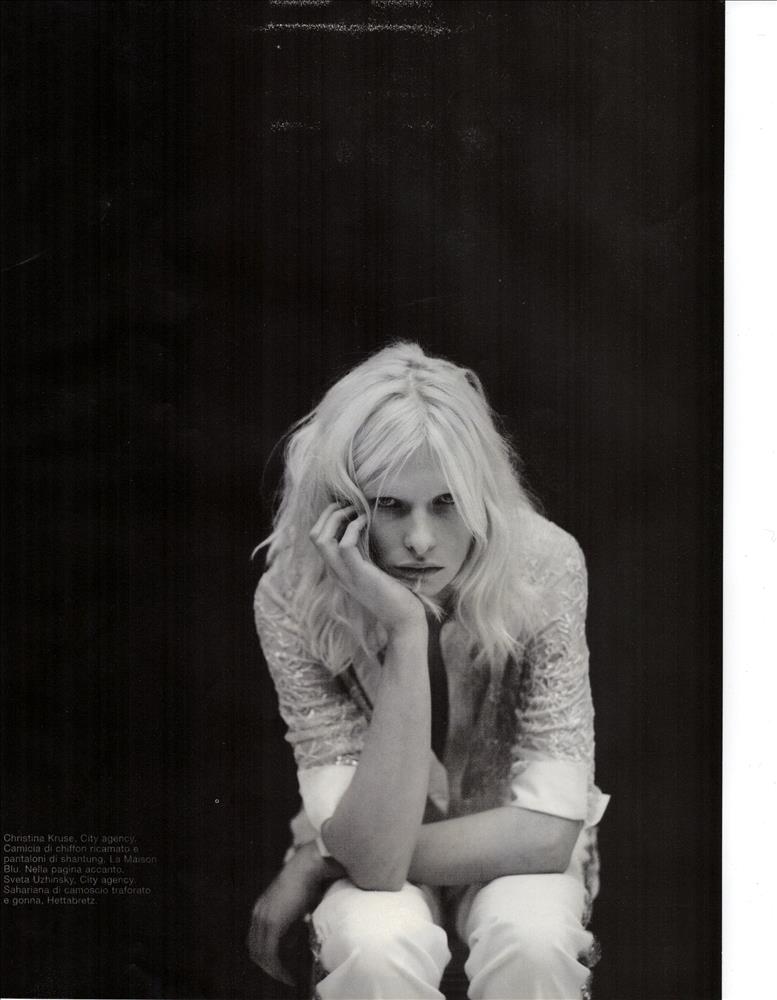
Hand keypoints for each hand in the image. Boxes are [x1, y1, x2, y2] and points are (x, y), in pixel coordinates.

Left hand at [246, 842, 333, 986]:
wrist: (307, 867)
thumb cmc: (307, 880)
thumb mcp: (296, 904)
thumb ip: (291, 922)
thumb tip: (292, 941)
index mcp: (261, 908)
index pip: (256, 939)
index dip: (265, 954)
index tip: (279, 964)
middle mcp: (259, 914)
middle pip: (255, 949)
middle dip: (268, 966)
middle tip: (283, 976)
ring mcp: (264, 919)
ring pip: (262, 955)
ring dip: (274, 971)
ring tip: (287, 979)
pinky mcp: (274, 925)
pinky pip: (271, 955)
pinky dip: (278, 969)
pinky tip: (288, 976)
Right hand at [309, 502, 426, 633]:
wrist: (403, 619)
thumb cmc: (394, 594)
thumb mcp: (373, 570)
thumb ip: (364, 554)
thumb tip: (366, 528)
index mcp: (337, 570)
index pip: (317, 539)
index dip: (327, 519)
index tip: (346, 507)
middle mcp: (336, 572)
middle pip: (315, 536)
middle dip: (328, 514)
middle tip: (348, 504)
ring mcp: (345, 575)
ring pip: (322, 540)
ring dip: (337, 518)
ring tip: (354, 509)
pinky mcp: (359, 575)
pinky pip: (345, 546)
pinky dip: (353, 528)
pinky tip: (365, 521)